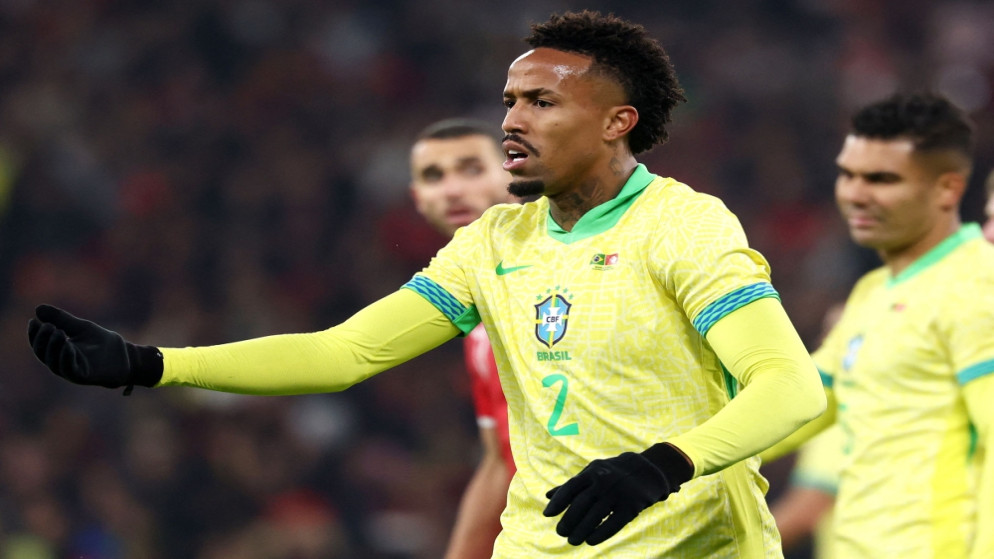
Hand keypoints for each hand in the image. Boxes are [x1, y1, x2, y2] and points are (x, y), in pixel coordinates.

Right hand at [27, 304, 162, 391]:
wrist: (123, 355)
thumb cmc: (100, 342)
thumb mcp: (80, 327)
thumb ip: (61, 319)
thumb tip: (38, 308)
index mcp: (57, 351)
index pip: (39, 344)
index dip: (34, 334)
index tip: (33, 320)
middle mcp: (60, 362)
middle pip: (43, 354)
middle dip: (42, 339)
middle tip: (48, 325)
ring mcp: (70, 371)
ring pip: (54, 362)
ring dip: (53, 347)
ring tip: (58, 331)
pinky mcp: (83, 377)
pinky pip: (70, 369)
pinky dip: (67, 358)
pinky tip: (68, 345)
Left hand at [543, 444, 691, 545]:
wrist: (648, 469)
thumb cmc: (613, 473)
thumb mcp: (592, 473)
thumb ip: (571, 485)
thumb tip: (547, 496)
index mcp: (592, 472)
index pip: (570, 487)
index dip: (558, 502)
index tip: (547, 515)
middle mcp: (604, 481)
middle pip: (581, 504)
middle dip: (568, 520)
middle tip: (561, 533)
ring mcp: (618, 493)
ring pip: (595, 516)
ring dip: (581, 531)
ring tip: (572, 540)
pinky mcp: (632, 505)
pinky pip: (614, 523)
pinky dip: (600, 534)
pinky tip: (590, 541)